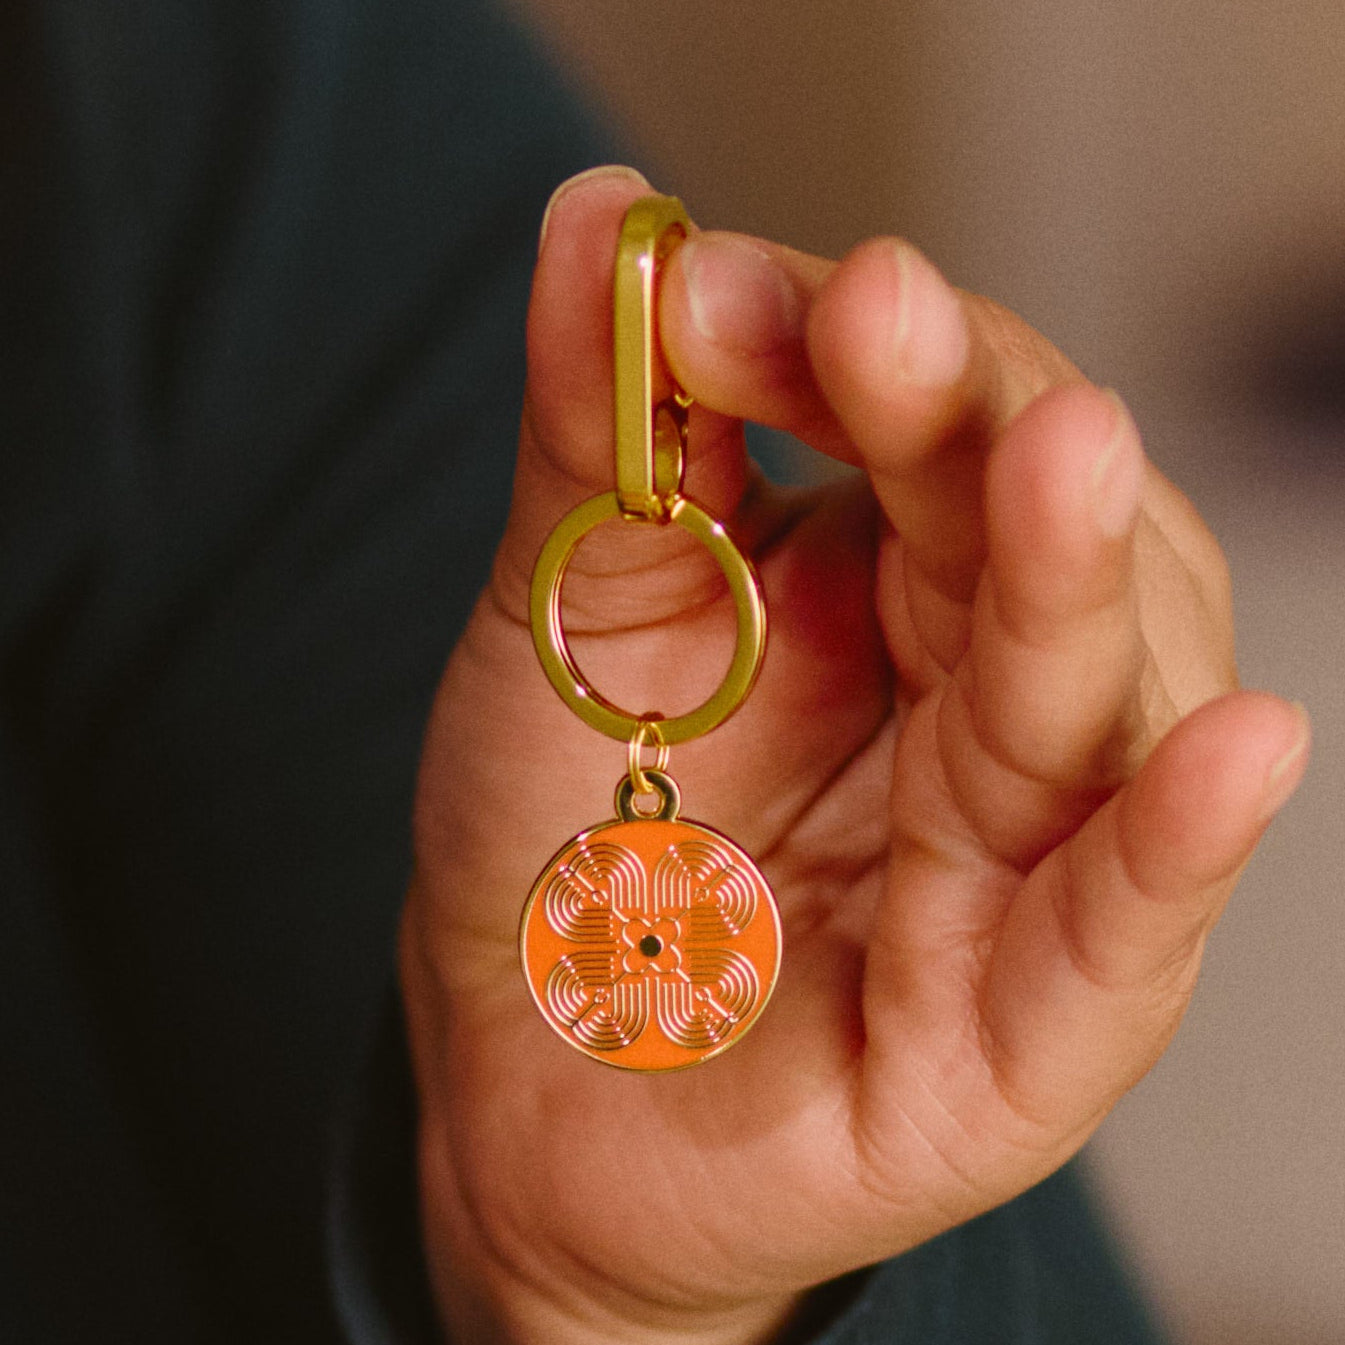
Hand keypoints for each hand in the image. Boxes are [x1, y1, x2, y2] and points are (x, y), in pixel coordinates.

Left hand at [400, 166, 1308, 1344]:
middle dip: (974, 421)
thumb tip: (604, 217)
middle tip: (886, 315)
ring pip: (1099, 706)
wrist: (523, 1073)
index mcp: (890, 595)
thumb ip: (610, 436)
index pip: (933, 431)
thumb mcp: (569, 616)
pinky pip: (1119, 935)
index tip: (715, 289)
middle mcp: (981, 709)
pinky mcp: (1018, 1035)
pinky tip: (1235, 748)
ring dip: (1079, 580)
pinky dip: (1174, 846)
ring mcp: (1016, 868)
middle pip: (1030, 541)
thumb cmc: (565, 841)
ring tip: (1054, 456)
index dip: (857, 348)